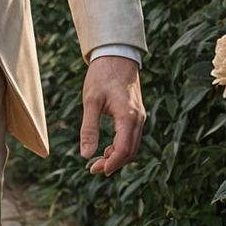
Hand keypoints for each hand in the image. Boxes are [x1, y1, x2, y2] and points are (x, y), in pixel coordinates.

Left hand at [79, 55, 144, 176]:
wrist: (116, 55)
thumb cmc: (102, 76)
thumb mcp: (90, 101)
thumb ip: (89, 129)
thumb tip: (86, 155)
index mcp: (128, 116)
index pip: (123, 150)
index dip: (110, 163)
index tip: (95, 169)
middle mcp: (138, 119)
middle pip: (130, 151)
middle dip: (113, 163)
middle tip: (93, 168)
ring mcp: (139, 116)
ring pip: (133, 146)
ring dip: (117, 157)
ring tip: (98, 160)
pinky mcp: (137, 114)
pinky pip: (132, 137)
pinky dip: (121, 147)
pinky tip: (107, 148)